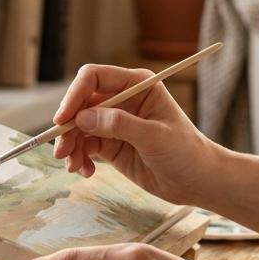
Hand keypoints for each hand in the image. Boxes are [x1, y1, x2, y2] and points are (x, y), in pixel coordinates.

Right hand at [52, 64, 220, 204]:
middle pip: (80, 104)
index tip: (63, 119)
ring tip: (74, 167)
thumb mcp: (155, 137)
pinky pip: (84, 146)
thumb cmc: (185, 152)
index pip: (94, 78)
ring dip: (71, 146)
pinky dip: (79, 158)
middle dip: (68, 127)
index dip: (74, 95)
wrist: (197, 181)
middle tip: (62, 152)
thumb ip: (120, 125)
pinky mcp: (110, 144)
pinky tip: (86, 171)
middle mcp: (122, 99)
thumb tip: (83, 118)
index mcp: (137, 85)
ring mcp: (114, 122)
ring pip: (78, 127)